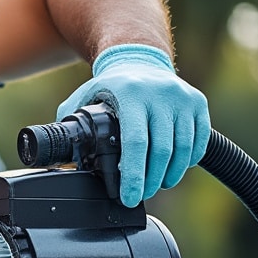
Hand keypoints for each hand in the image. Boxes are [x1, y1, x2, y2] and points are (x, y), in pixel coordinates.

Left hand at [57, 44, 211, 207]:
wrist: (139, 60)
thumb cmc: (110, 88)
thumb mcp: (85, 98)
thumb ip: (69, 123)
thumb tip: (58, 154)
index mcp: (130, 94)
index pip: (135, 143)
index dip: (133, 175)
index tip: (129, 197)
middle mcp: (160, 93)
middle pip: (161, 150)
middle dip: (150, 180)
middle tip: (141, 195)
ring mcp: (182, 97)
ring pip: (183, 149)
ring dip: (170, 174)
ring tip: (157, 185)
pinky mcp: (198, 102)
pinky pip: (200, 140)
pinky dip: (188, 161)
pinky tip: (174, 170)